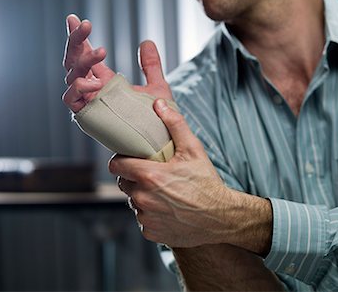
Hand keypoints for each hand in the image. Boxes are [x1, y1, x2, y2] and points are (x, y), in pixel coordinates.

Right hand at [61, 14, 171, 112]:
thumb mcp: (157, 87)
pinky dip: (78, 89)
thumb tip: (147, 41)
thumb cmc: (156, 119)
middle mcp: (93, 91)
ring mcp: (89, 103)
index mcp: (105, 81)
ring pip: (72, 76)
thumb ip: (151, 65)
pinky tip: (92, 80)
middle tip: (84, 24)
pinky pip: (72, 100)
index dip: (79, 38)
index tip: (74, 18)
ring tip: (102, 52)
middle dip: (76, 42)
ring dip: (82, 61)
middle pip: (74, 62)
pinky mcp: (88, 117)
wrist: (159, 143)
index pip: (86, 56)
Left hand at [109, 100, 272, 252]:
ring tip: (164, 193)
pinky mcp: (151, 232)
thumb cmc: (207, 182)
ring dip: (143, 197)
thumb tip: (158, 104)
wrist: (222, 217)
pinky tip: (168, 210)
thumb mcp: (193, 149)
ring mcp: (146, 217)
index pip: (115, 165)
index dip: (121, 160)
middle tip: (154, 176)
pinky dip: (151, 215)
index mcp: (149, 176)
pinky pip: (142, 220)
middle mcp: (142, 198)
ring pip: (133, 202)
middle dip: (135, 178)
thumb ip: (174, 124)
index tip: (131, 160)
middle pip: (124, 183)